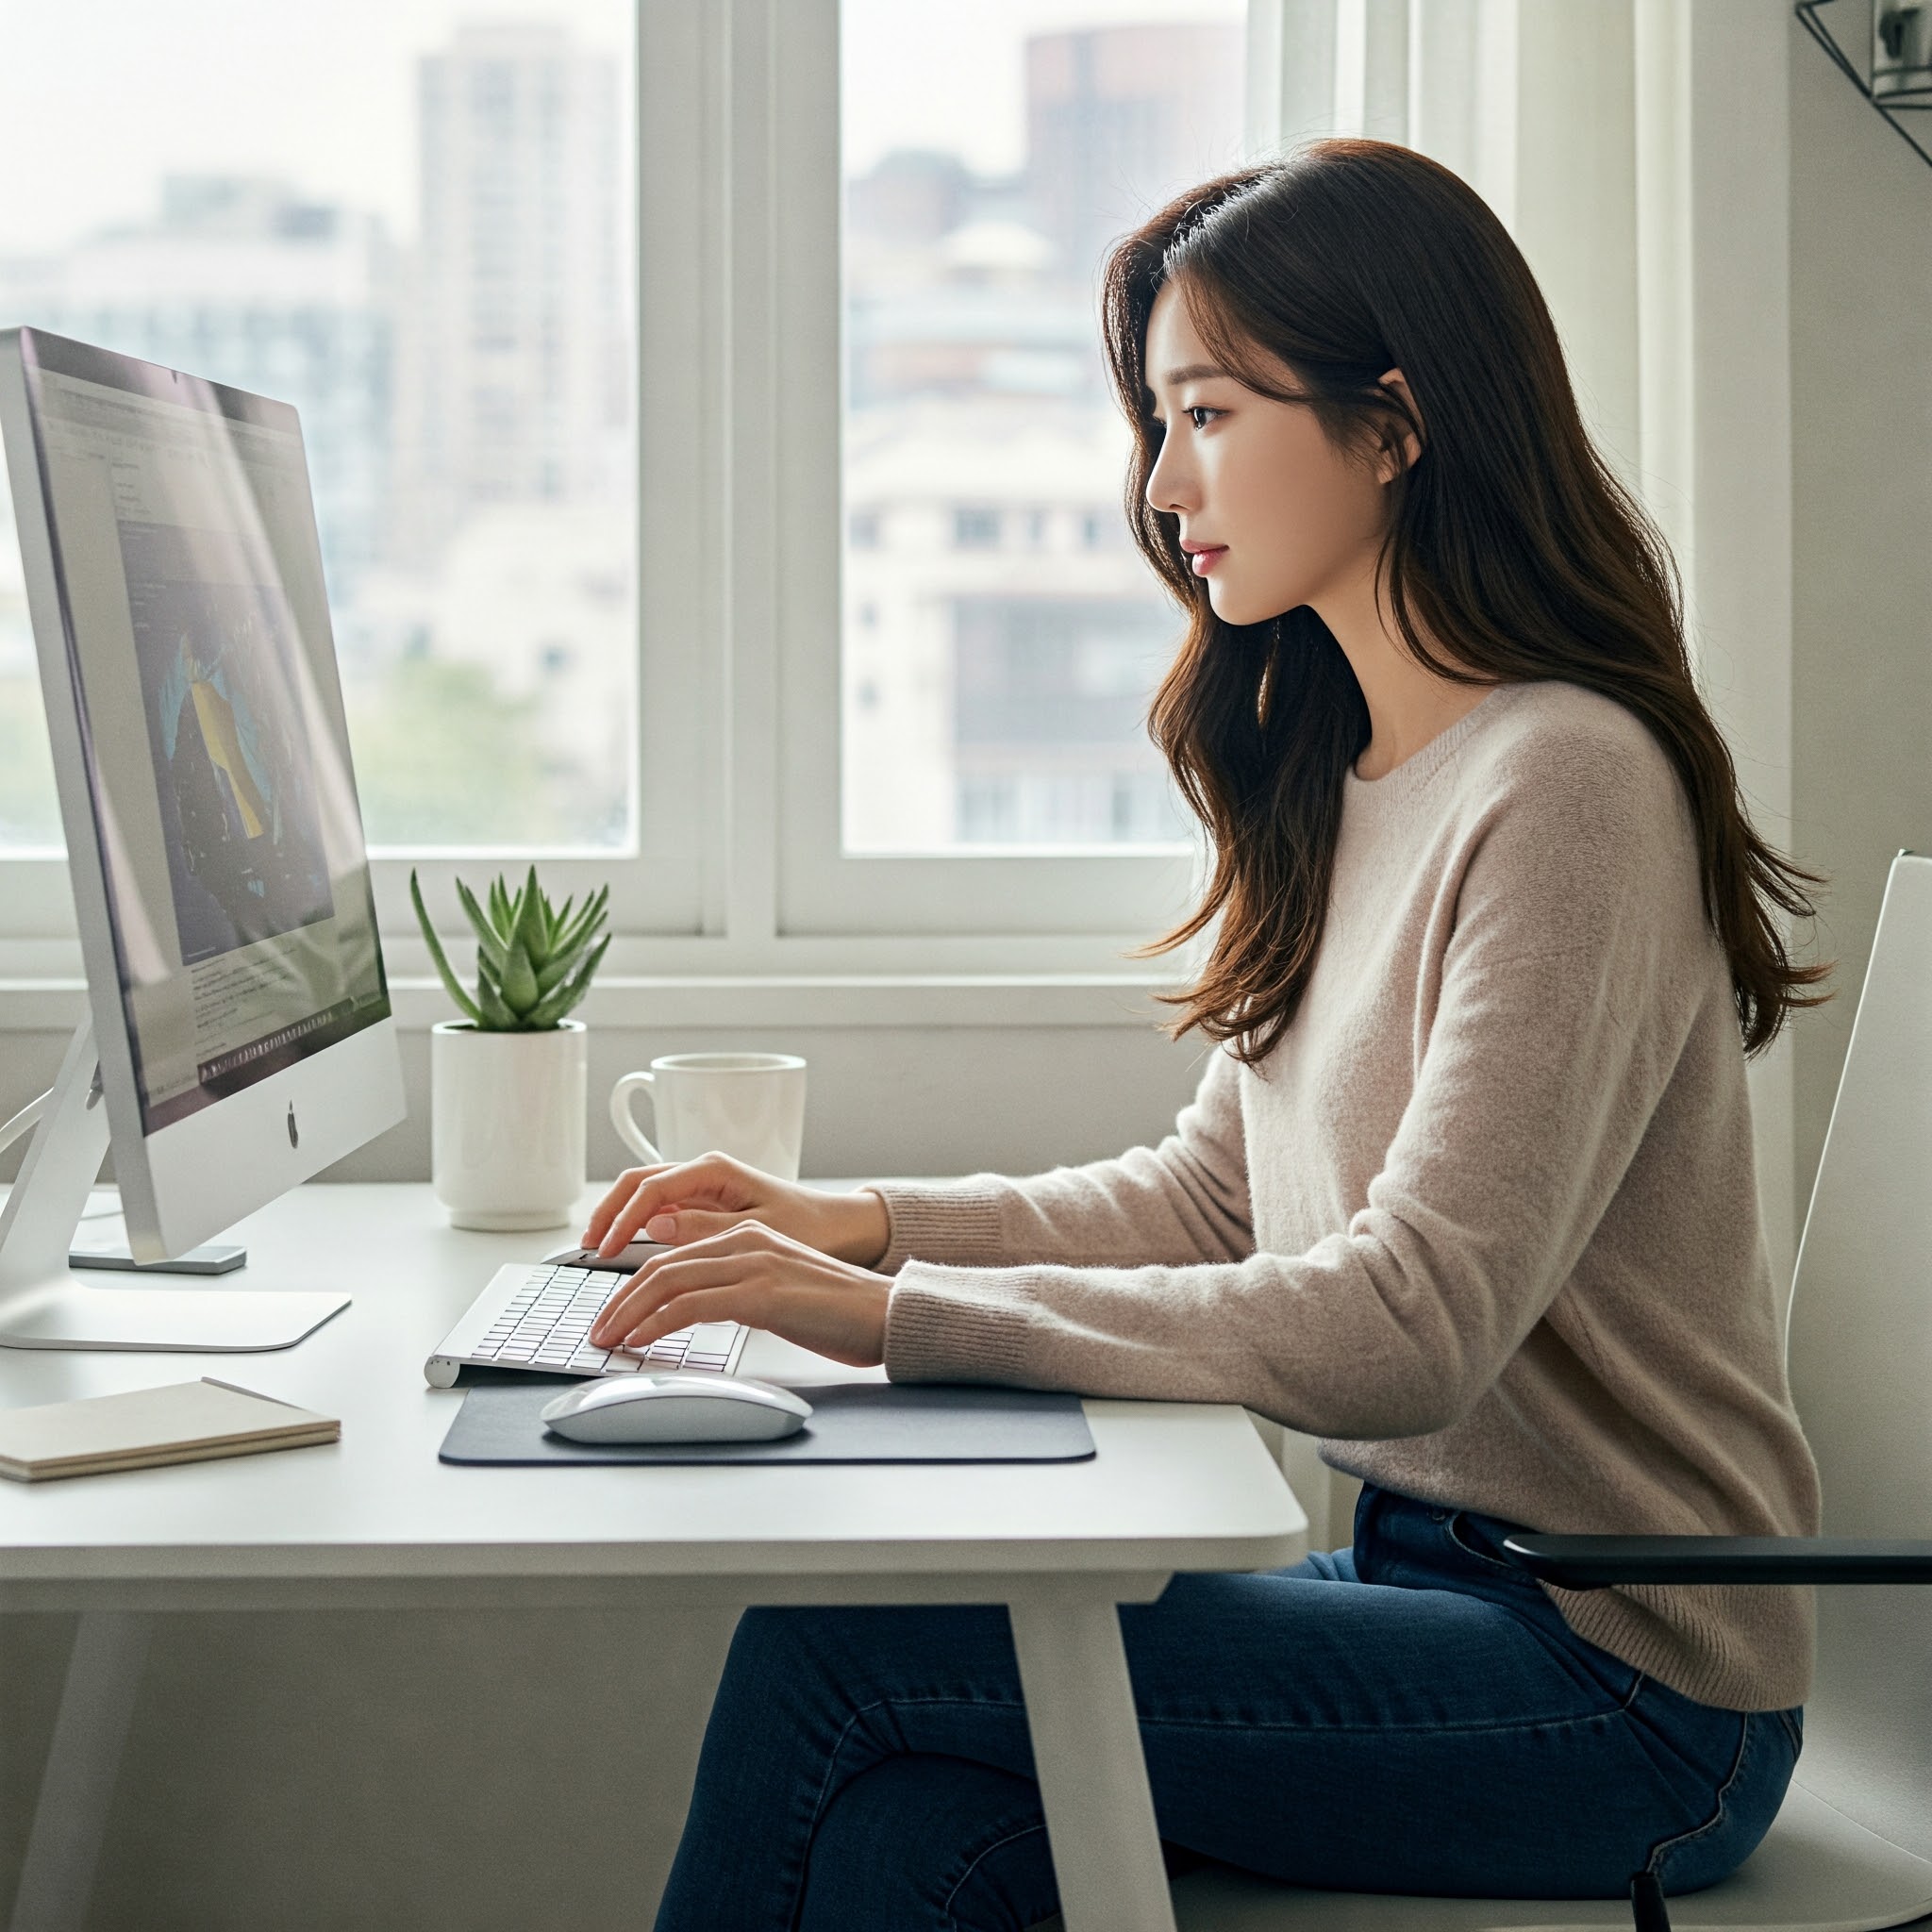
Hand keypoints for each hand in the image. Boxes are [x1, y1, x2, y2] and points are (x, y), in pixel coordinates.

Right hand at [583, 1155, 891, 1266]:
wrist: (839, 1229)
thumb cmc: (808, 1227)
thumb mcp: (758, 1230)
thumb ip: (705, 1227)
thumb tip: (655, 1225)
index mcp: (716, 1171)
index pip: (652, 1187)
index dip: (623, 1217)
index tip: (604, 1248)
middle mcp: (704, 1173)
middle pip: (638, 1183)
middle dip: (608, 1211)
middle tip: (588, 1245)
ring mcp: (702, 1188)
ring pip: (644, 1193)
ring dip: (617, 1215)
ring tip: (596, 1246)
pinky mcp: (705, 1206)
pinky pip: (660, 1209)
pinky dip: (636, 1225)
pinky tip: (625, 1249)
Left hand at [587, 1222, 892, 1366]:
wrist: (887, 1313)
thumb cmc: (838, 1312)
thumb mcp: (777, 1293)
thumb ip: (735, 1289)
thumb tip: (691, 1309)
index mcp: (749, 1235)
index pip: (674, 1255)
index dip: (634, 1285)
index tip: (613, 1313)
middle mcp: (747, 1240)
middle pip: (662, 1264)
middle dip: (620, 1299)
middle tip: (599, 1330)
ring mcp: (754, 1262)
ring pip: (668, 1280)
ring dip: (628, 1312)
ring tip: (609, 1339)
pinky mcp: (762, 1293)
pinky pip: (692, 1304)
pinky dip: (657, 1323)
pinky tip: (641, 1342)